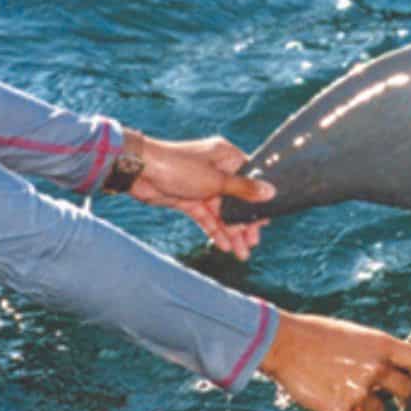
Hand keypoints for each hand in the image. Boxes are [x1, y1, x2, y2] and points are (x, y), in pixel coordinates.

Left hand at [121, 130, 273, 259]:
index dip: (258, 201)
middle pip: (237, 200)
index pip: (250, 180)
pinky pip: (206, 217)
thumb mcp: (216, 180)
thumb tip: (271, 191)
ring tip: (241, 253)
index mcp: (226, 157)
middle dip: (244, 223)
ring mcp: (202, 185)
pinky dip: (214, 230)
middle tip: (253, 243)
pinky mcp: (189, 198)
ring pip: (222, 212)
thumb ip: (244, 189)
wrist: (139, 171)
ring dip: (231, 232)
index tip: (266, 221)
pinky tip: (223, 245)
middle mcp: (216, 170)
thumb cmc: (178, 166)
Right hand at [258, 311, 410, 410]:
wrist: (284, 344)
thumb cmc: (317, 335)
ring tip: (345, 390)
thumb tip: (395, 374)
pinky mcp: (342, 410)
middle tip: (392, 397)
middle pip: (408, 392)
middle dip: (402, 397)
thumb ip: (378, 353)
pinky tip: (330, 396)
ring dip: (368, 407)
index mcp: (382, 345)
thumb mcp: (355, 335)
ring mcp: (360, 391)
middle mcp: (376, 368)